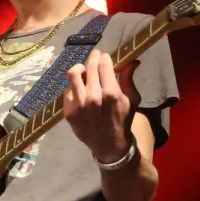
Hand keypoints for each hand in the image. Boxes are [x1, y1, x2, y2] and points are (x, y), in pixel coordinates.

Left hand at [63, 49, 140, 163]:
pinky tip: (80, 87)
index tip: (103, 56)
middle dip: (93, 58)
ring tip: (84, 70)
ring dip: (80, 68)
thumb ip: (129, 79)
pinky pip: (67, 90)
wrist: (109, 145)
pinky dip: (74, 85)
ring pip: (73, 74)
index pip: (104, 65)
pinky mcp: (68, 112)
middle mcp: (93, 97)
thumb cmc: (123, 120)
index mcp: (111, 93)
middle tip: (95, 56)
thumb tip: (132, 61)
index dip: (104, 57)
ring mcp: (79, 105)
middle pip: (89, 67)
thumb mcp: (132, 100)